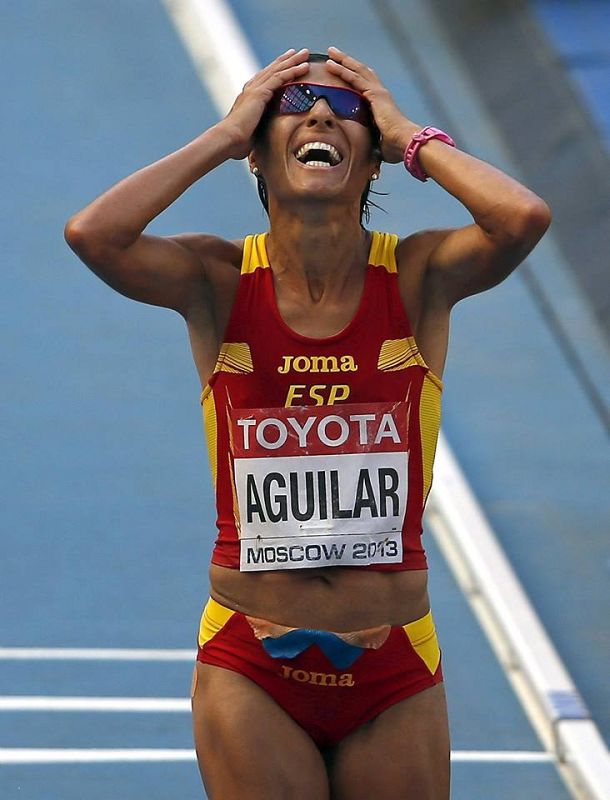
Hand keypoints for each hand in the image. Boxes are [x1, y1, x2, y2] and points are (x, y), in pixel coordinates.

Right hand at [220, 49, 310, 159]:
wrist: (228, 139)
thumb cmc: (237, 142)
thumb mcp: (252, 132)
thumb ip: (260, 129)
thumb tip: (265, 138)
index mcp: (249, 97)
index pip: (266, 79)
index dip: (278, 70)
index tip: (288, 64)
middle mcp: (251, 89)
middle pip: (272, 70)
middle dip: (286, 60)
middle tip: (300, 52)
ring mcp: (255, 89)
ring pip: (278, 70)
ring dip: (293, 61)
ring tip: (306, 54)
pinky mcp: (260, 93)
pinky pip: (280, 78)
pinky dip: (293, 71)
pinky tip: (304, 67)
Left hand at [325, 47, 419, 162]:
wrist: (405, 143)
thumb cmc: (395, 148)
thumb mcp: (378, 145)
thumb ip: (371, 146)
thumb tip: (369, 162)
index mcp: (380, 104)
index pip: (364, 85)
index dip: (353, 76)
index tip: (341, 70)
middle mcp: (379, 94)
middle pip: (360, 72)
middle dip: (347, 62)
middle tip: (333, 54)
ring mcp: (378, 92)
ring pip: (357, 70)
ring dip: (343, 61)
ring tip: (330, 52)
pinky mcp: (374, 94)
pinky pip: (354, 78)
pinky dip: (342, 70)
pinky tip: (331, 64)